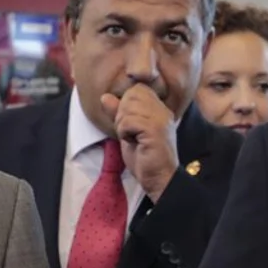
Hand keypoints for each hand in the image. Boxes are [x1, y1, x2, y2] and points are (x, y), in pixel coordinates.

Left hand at [102, 85, 178, 200]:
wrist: (159, 179)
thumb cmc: (145, 158)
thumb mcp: (127, 132)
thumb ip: (118, 113)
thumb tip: (105, 96)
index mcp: (159, 109)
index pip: (138, 89)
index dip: (126, 103)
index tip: (130, 124)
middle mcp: (162, 111)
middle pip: (132, 94)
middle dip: (122, 113)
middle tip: (129, 132)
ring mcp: (160, 119)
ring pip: (128, 107)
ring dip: (122, 124)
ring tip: (132, 138)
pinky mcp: (154, 130)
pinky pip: (128, 121)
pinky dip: (125, 132)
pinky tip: (133, 142)